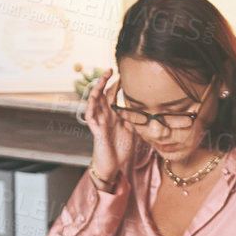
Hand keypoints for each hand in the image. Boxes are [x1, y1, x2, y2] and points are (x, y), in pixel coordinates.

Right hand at [81, 68, 134, 187]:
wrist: (113, 166)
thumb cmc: (120, 150)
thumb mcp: (132, 130)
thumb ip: (135, 118)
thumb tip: (145, 108)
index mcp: (113, 115)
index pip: (113, 96)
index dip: (117, 85)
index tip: (124, 74)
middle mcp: (104, 116)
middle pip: (102, 94)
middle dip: (106, 81)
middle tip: (111, 69)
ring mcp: (99, 122)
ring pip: (94, 101)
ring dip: (97, 88)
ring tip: (102, 78)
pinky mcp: (95, 130)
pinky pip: (90, 115)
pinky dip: (91, 105)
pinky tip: (94, 96)